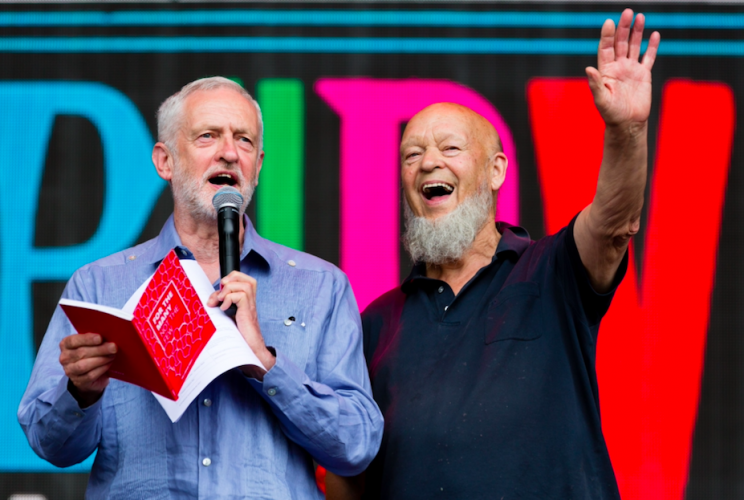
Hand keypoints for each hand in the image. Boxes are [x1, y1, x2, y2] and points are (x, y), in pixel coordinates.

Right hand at [59, 333, 116, 406]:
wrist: (92, 374)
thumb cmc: (92, 353)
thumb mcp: (92, 344)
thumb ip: (96, 339)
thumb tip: (109, 336)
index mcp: (66, 344)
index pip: (73, 341)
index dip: (87, 339)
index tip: (100, 338)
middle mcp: (65, 358)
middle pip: (81, 353)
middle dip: (99, 350)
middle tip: (113, 347)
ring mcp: (70, 371)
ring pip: (84, 365)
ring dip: (101, 360)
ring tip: (112, 356)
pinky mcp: (78, 381)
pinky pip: (90, 375)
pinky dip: (101, 369)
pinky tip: (109, 364)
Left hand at [208, 271, 275, 370]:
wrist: (250, 349)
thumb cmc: (238, 336)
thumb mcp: (228, 317)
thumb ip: (222, 307)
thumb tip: (211, 300)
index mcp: (246, 301)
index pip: (243, 279)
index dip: (231, 278)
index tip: (220, 290)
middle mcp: (250, 302)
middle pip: (246, 278)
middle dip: (230, 280)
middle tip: (221, 293)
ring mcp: (250, 306)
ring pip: (244, 285)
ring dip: (228, 290)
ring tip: (221, 301)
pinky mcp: (247, 312)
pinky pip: (241, 296)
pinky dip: (229, 299)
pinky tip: (224, 309)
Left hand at [586, 9, 660, 126]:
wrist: (628, 124)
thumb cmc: (611, 114)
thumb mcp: (602, 100)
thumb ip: (595, 84)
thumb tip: (588, 68)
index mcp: (606, 71)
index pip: (605, 48)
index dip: (607, 35)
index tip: (609, 22)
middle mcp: (618, 67)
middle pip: (620, 43)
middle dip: (623, 28)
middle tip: (627, 12)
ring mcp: (631, 69)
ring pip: (634, 46)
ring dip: (637, 32)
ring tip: (640, 17)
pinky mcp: (643, 75)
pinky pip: (648, 57)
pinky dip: (652, 46)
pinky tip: (655, 35)